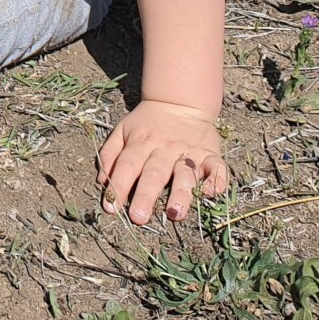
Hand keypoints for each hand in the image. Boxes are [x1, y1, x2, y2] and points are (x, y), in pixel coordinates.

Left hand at [97, 100, 227, 224]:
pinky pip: (217, 168)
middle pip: (154, 173)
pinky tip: (210, 193)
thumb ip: (110, 154)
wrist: (180, 101)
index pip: (127, 165)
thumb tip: (101, 181)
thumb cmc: (147, 123)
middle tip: (139, 217)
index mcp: (141, 142)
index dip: (118, 186)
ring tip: (175, 213)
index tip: (111, 209)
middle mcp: (165, 148)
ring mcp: (189, 151)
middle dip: (146, 196)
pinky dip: (216, 181)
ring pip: (185, 173)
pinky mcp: (211, 154)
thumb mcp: (122, 130)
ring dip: (180, 194)